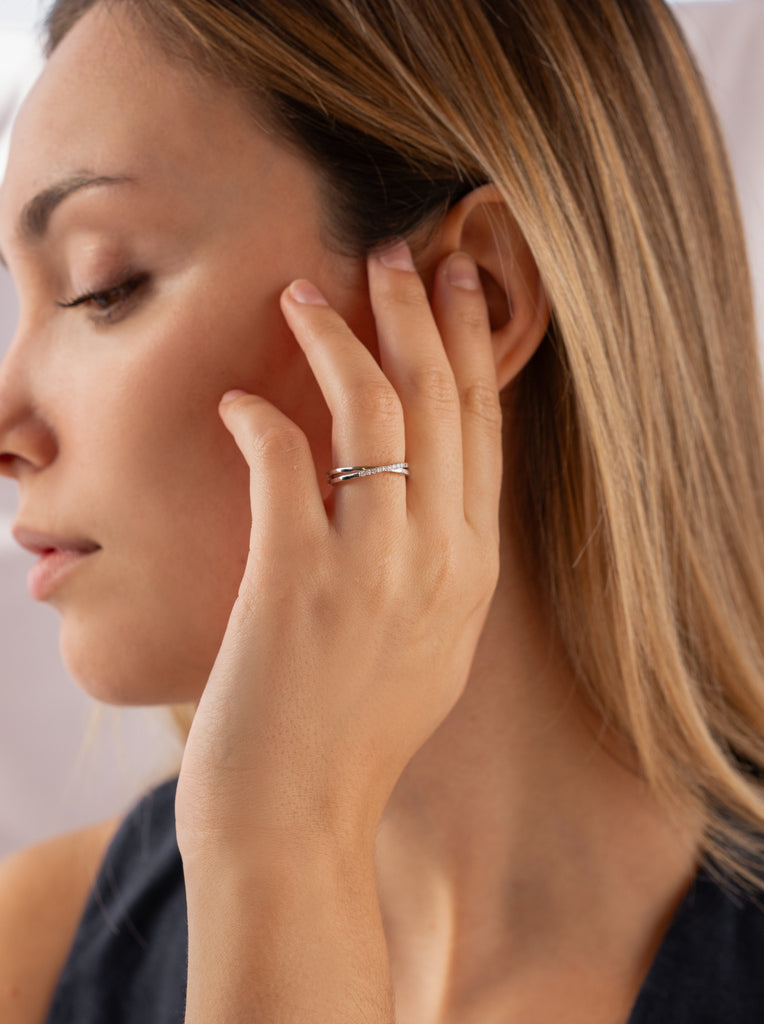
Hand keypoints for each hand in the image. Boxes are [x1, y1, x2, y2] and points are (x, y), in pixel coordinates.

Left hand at [175, 243, 502, 863]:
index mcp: (471, 568)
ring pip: (376, 412)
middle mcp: (438, 559)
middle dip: (420, 311)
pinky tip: (236, 401)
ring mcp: (372, 569)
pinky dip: (258, 418)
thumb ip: (434, 566)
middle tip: (395, 251)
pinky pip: (284, 462)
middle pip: (442, 401)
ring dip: (341, 338)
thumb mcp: (428, 646)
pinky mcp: (297, 582)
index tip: (459, 285)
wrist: (298, 820)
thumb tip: (413, 499)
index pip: (484, 429)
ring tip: (307, 291)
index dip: (471, 348)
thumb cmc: (352, 734)